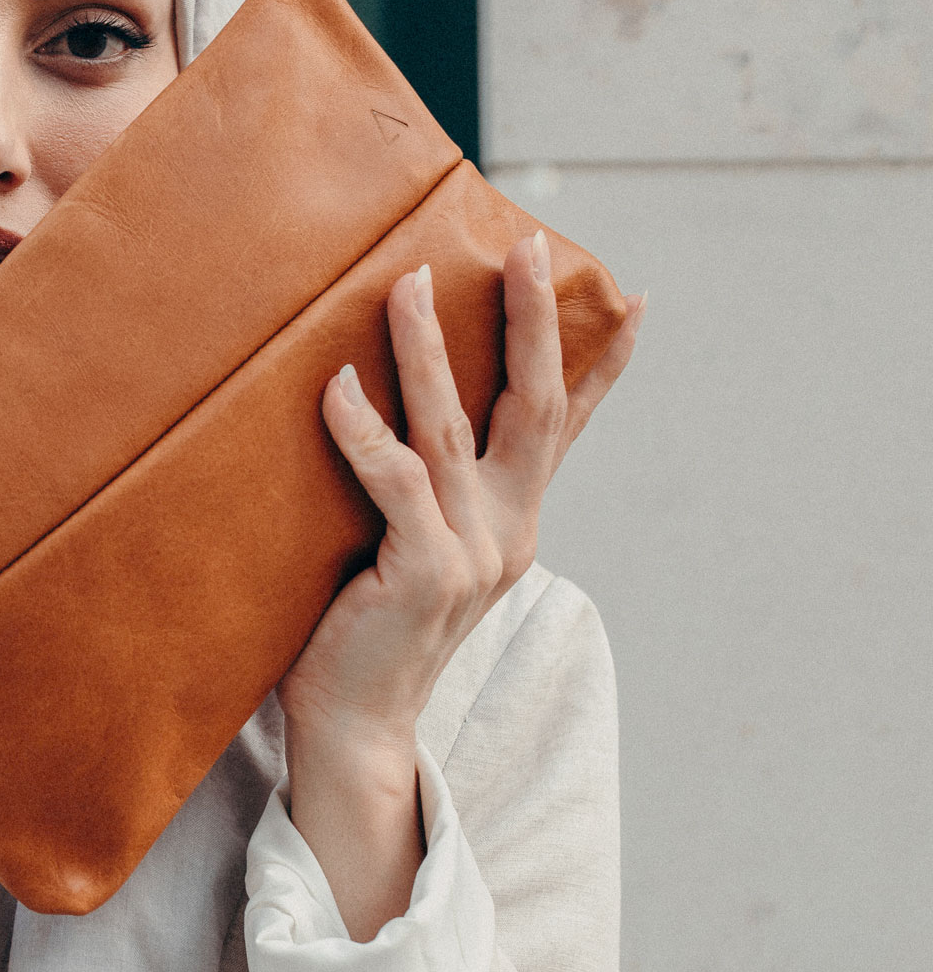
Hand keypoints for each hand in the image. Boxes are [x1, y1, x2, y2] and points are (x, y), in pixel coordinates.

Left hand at [274, 231, 643, 938]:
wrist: (355, 723)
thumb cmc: (366, 623)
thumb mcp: (412, 545)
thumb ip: (419, 487)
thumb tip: (383, 405)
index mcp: (513, 521)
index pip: (566, 427)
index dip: (601, 363)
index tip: (632, 298)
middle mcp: (507, 531)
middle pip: (535, 408)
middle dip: (534, 323)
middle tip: (529, 248)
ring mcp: (470, 554)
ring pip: (452, 428)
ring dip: (430, 348)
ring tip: (408, 279)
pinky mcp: (420, 573)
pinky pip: (393, 481)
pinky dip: (364, 428)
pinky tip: (338, 382)